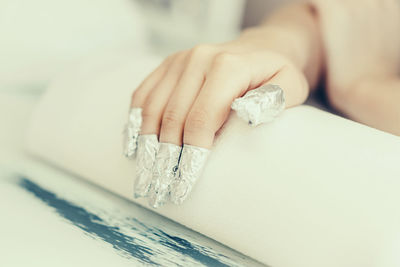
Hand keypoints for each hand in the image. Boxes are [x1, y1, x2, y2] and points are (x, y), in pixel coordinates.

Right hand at [127, 35, 309, 206]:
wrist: (260, 49)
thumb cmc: (275, 75)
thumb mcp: (290, 85)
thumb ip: (272, 100)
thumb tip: (245, 114)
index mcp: (227, 66)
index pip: (201, 120)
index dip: (191, 156)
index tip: (184, 185)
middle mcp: (198, 59)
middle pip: (172, 118)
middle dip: (165, 159)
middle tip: (160, 191)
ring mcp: (179, 60)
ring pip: (152, 109)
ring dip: (147, 147)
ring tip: (146, 177)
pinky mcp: (168, 65)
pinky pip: (143, 94)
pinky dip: (135, 122)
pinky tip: (134, 146)